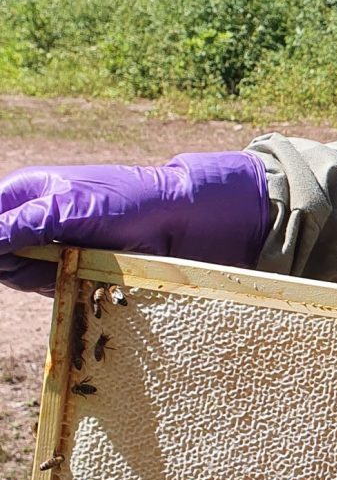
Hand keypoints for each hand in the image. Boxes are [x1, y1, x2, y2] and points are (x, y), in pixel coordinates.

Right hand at [0, 152, 268, 293]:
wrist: (176, 223)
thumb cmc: (124, 201)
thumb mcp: (67, 208)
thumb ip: (20, 223)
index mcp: (23, 193)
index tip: (9, 260)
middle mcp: (30, 220)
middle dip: (12, 261)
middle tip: (57, 256)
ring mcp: (48, 248)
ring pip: (15, 272)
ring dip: (33, 274)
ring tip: (73, 258)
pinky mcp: (67, 272)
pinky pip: (44, 286)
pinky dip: (53, 285)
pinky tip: (77, 272)